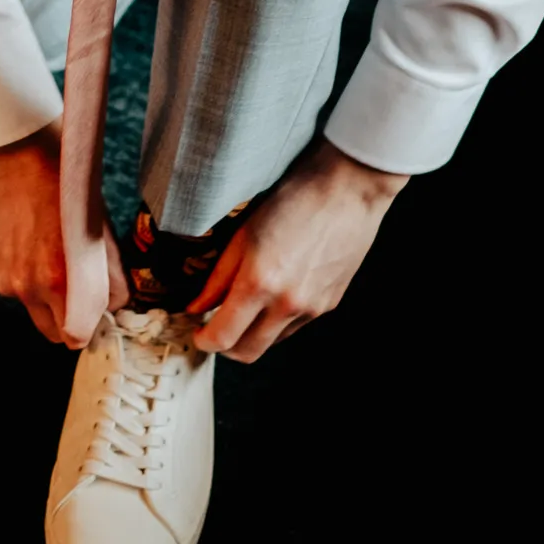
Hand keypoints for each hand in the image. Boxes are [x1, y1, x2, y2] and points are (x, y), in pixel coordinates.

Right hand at [0, 121, 126, 346]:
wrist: (24, 162)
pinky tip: (24, 243)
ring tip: (45, 250)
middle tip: (71, 284)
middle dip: (63, 317)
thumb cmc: (68, 193)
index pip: (72, 337)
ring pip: (27, 305)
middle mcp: (25, 287)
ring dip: (38, 291)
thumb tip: (115, 308)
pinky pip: (6, 285)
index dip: (86, 329)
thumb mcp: (102, 235)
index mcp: (57, 281)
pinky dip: (16, 273)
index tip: (92, 316)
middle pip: (49, 331)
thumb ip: (111, 280)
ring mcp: (1, 279)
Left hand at [187, 139, 407, 362]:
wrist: (347, 190)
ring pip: (272, 342)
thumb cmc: (294, 200)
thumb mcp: (243, 234)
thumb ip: (217, 278)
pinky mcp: (329, 305)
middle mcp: (287, 304)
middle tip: (216, 326)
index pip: (222, 338)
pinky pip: (295, 327)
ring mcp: (311, 308)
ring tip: (248, 304)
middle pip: (247, 353)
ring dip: (254, 334)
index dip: (204, 340)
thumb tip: (196, 307)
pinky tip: (277, 291)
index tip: (199, 332)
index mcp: (260, 284)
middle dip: (226, 347)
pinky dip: (278, 320)